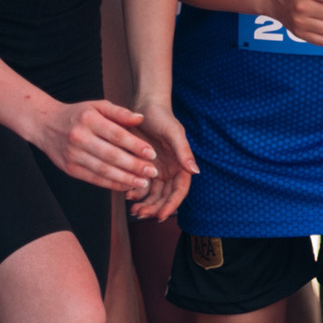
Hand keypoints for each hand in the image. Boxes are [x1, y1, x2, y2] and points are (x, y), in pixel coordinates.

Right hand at [33, 97, 158, 195]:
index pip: (116, 135)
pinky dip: (111, 184)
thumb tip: (141, 119)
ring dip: (125, 178)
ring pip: (103, 170)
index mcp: (89, 119)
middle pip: (111, 155)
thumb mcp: (97, 106)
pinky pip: (94, 179)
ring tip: (143, 182)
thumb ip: (120, 112)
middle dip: (134, 165)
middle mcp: (79, 138)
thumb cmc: (78, 114)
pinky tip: (126, 185)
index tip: (152, 154)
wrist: (46, 125)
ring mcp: (73, 155)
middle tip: (152, 172)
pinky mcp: (69, 169)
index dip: (136, 146)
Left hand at [126, 98, 197, 220]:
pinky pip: (139, 185)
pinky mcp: (142, 168)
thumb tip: (196, 172)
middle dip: (154, 208)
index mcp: (181, 166)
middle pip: (164, 197)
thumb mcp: (174, 133)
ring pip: (152, 195)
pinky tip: (126, 194)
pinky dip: (134, 192)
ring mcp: (156, 171)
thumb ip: (184, 152)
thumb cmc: (162, 117)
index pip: (179, 191)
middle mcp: (170, 171)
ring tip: (133, 209)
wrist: (144, 107)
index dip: (171, 205)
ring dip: (144, 204)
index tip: (160, 216)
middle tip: (140, 213)